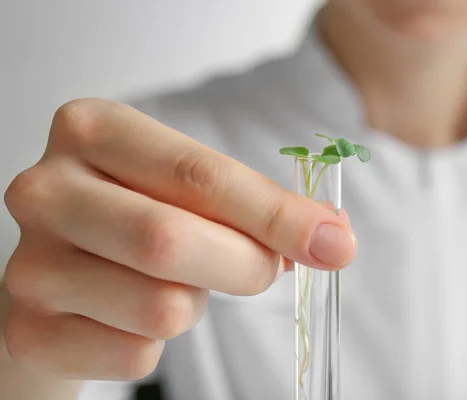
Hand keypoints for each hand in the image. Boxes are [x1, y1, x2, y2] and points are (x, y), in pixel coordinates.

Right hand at [2, 99, 355, 379]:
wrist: (65, 267)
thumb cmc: (137, 214)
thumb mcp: (189, 190)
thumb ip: (257, 207)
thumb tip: (332, 236)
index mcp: (93, 131)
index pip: (197, 175)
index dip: (273, 214)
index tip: (332, 242)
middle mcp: (47, 190)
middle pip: (169, 241)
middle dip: (244, 266)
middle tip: (264, 269)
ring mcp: (30, 264)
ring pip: (161, 307)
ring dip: (196, 304)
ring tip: (175, 283)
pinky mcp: (31, 331)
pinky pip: (136, 354)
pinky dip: (158, 343)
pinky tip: (135, 316)